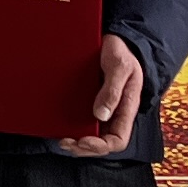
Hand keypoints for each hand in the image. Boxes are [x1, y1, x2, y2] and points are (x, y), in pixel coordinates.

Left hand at [55, 35, 148, 158]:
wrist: (115, 38)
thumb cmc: (121, 51)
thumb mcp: (120, 67)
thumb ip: (112, 90)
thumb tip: (100, 115)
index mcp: (127, 108)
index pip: (118, 140)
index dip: (101, 146)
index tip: (83, 140)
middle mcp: (115, 113)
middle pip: (102, 142)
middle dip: (84, 148)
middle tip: (66, 143)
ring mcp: (103, 108)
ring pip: (92, 135)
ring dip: (77, 142)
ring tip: (62, 140)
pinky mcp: (90, 101)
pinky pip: (83, 121)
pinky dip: (72, 127)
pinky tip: (60, 126)